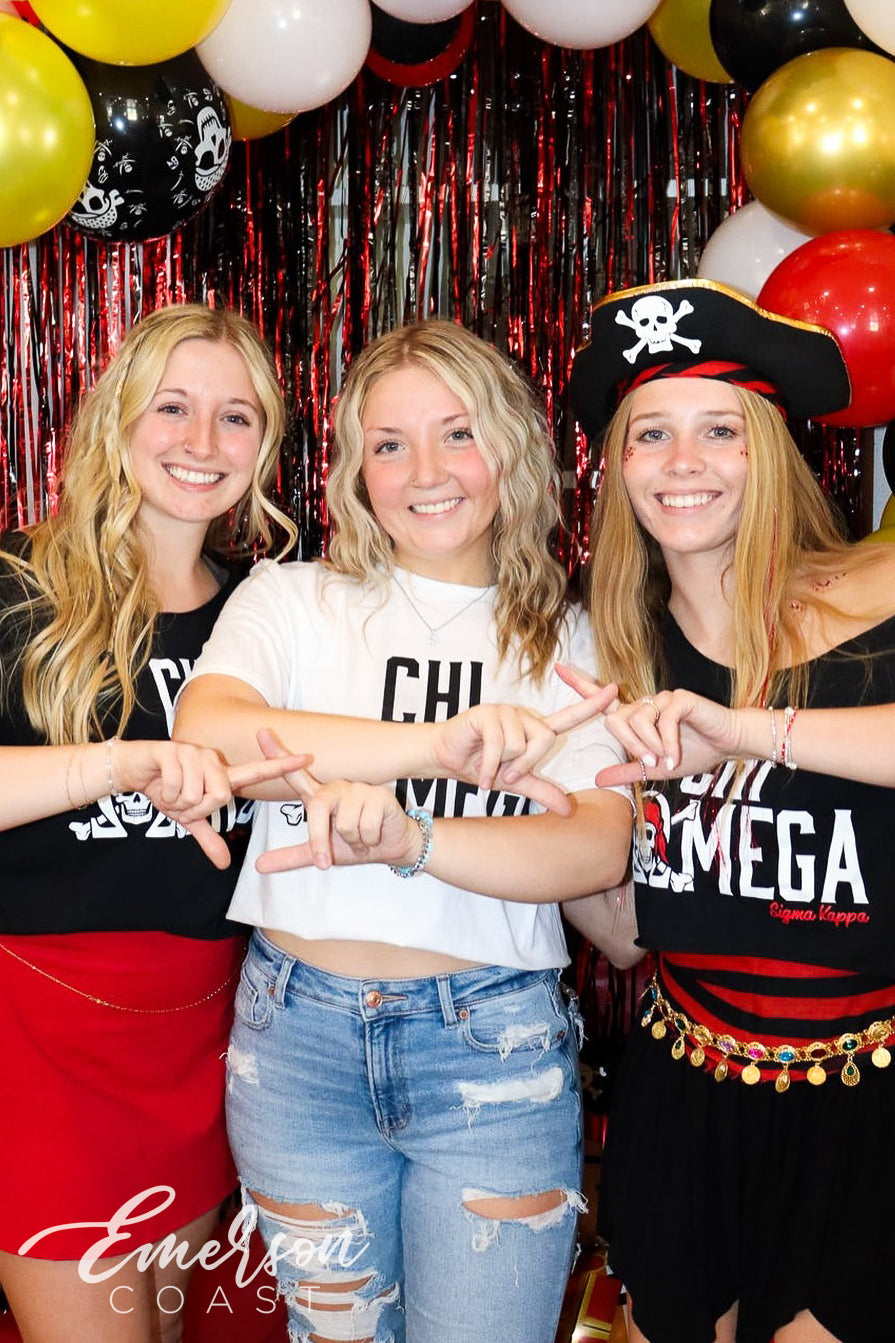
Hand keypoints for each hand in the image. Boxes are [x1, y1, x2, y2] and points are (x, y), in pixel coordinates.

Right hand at [114, 738, 310, 869]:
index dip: (282, 766)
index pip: (257, 771)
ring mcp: (193, 753)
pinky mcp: (173, 751)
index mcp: (221, 775)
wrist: (131, 770)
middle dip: (197, 808)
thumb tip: (224, 864)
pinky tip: (159, 783)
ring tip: (169, 791)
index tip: (308, 757)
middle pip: (221, 796)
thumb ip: (208, 838)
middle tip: (182, 802)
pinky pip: (177, 784)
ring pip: (197, 792)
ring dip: (178, 801)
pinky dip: (166, 793)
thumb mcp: (187, 819)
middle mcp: (212, 760)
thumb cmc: (164, 790)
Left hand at [253, 731, 421, 873]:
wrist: (391, 848)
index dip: (278, 754)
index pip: (296, 775)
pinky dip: (369, 840)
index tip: (261, 732)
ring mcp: (359, 789)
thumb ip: (290, 857)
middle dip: (319, 840)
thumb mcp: (320, 854)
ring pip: (345, 823)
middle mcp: (337, 788)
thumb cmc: (356, 844)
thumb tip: (258, 865)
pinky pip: (365, 825)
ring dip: (354, 841)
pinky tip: (376, 834)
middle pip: (317, 808)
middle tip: (325, 862)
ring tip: (362, 838)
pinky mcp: (379, 796)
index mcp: (320, 797)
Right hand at [428, 674, 618, 815]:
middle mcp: (523, 716)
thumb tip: (568, 810)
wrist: (446, 758)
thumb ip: (543, 791)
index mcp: (533, 729)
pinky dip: (490, 766)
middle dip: (526, 763)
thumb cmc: (480, 765)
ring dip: (504, 765)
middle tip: (506, 773)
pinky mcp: (487, 714)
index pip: (569, 716)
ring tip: (490, 767)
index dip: (592, 705)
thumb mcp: (516, 782)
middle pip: (544, 739)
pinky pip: (499, 745)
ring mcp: (505, 712)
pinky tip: (480, 772)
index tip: (614, 690)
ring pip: (521, 743)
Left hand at [593, 689, 744, 786]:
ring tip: (667, 759)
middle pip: (616, 720)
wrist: (728, 745)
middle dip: (629, 746)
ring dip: (650, 746)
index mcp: (637, 718)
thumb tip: (596, 779)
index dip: (580, 685)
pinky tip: (676, 755)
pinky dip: (667, 742)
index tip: (558, 668)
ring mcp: (663, 698)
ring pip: (638, 720)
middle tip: (649, 763)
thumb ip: (627, 772)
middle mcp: (646, 704)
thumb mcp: (655, 770)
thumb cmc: (695, 752)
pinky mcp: (680, 699)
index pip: (604, 702)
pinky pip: (663, 719)